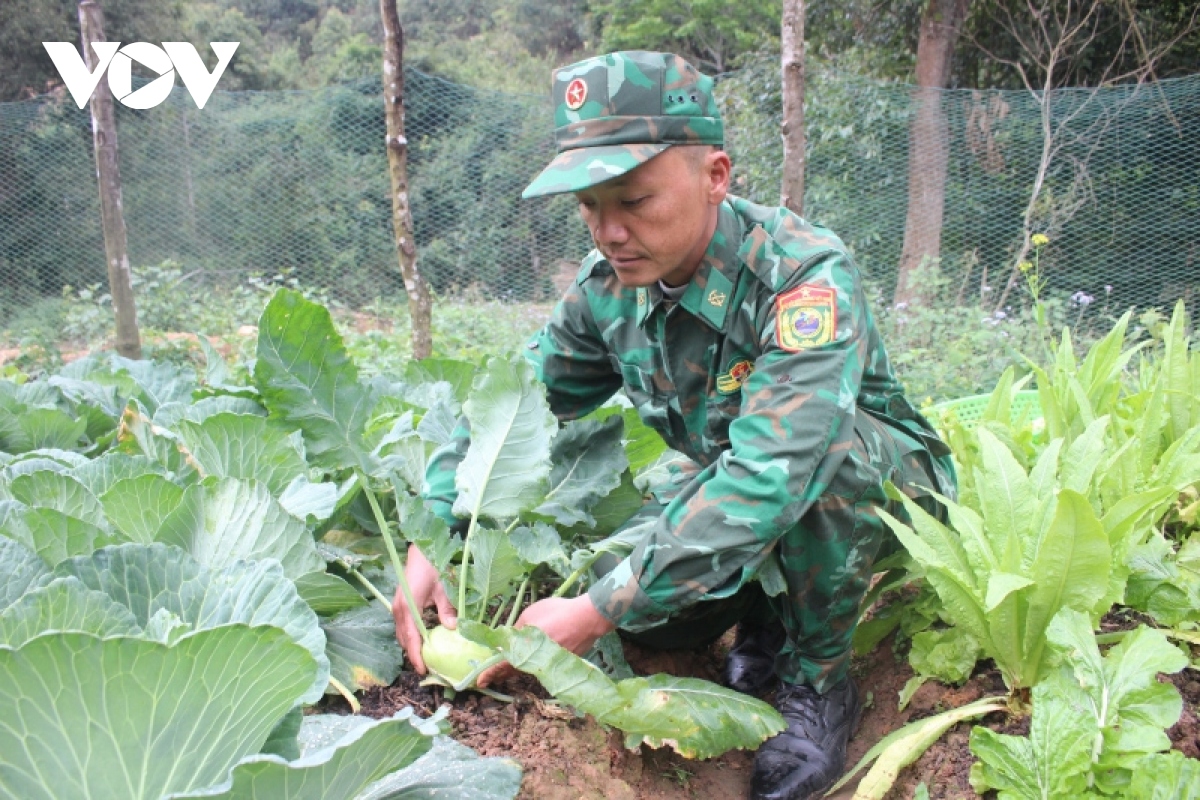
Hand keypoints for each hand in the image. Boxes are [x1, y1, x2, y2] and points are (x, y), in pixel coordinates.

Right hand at [392, 544, 457, 673]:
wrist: (420, 551)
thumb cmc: (432, 567)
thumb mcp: (443, 588)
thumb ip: (447, 608)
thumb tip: (454, 628)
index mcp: (408, 607)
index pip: (411, 638)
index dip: (416, 656)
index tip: (423, 670)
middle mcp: (399, 610)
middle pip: (404, 640)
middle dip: (414, 655)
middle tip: (428, 668)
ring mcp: (397, 608)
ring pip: (402, 635)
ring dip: (411, 647)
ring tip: (425, 659)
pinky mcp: (399, 606)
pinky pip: (403, 627)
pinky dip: (410, 637)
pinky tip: (422, 642)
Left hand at [477, 594, 615, 687]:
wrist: (586, 619)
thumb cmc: (556, 613)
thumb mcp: (530, 615)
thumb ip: (516, 629)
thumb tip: (507, 639)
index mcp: (524, 651)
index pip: (502, 666)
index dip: (490, 674)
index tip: (479, 682)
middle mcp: (535, 663)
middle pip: (515, 671)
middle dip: (501, 674)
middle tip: (490, 677)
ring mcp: (549, 665)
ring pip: (529, 669)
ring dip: (517, 670)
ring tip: (507, 670)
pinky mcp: (561, 664)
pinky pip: (542, 666)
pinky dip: (534, 664)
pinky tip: (532, 659)